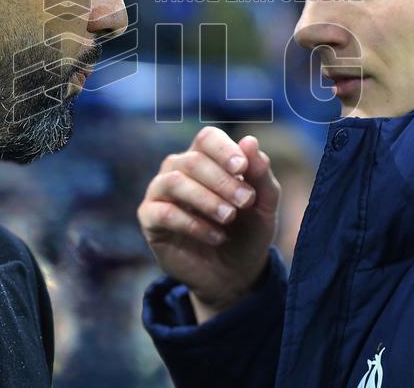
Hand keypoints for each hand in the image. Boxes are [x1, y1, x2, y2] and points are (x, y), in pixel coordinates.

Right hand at [138, 127, 279, 322]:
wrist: (234, 274)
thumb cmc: (248, 231)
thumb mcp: (264, 205)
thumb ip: (260, 174)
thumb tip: (250, 141)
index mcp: (206, 158)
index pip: (207, 138)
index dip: (223, 149)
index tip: (242, 168)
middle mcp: (178, 169)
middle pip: (192, 160)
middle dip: (222, 180)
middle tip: (245, 202)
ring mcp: (161, 192)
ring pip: (174, 181)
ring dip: (205, 199)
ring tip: (229, 218)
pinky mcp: (150, 219)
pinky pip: (163, 212)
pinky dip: (192, 224)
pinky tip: (216, 237)